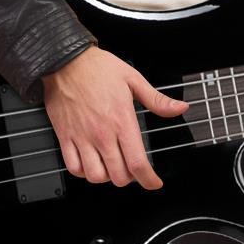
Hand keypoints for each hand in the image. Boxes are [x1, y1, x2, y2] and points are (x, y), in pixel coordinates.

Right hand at [41, 45, 189, 188]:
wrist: (65, 60)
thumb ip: (157, 100)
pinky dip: (83, 172)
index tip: (153, 182)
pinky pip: (73, 167)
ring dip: (106, 177)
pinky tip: (90, 164)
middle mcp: (102, 133)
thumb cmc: (98, 68)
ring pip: (96, 176)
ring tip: (111, 167)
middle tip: (132, 170)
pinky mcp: (65, 136)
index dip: (149, 180)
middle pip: (119, 176)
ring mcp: (82, 137)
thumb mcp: (133, 79)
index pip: (138, 163)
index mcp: (122, 121)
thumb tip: (179, 108)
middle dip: (130, 178)